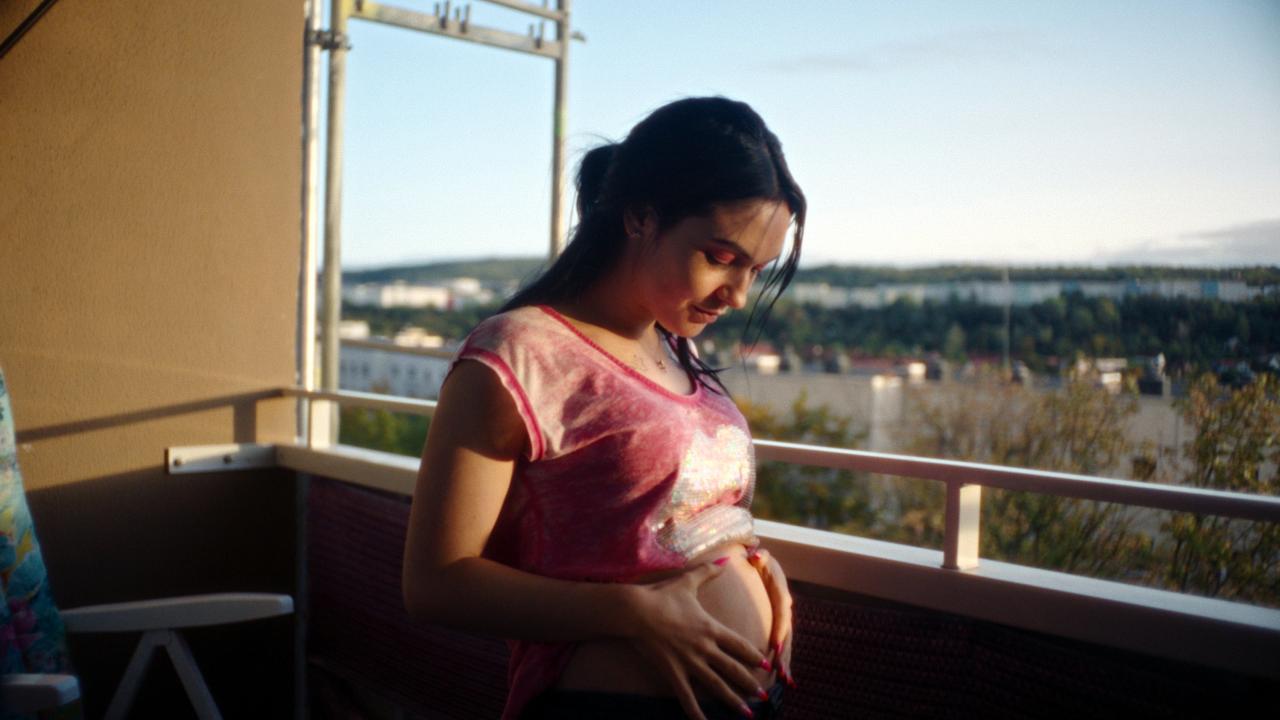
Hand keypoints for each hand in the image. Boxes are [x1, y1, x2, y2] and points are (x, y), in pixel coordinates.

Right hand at [625, 559, 770, 719]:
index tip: (766, 664)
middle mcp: (705, 648)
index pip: (739, 645)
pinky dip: (696, 713)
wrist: (637, 611)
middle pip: (733, 669)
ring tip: (747, 714)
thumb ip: (708, 572)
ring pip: (716, 686)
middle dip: (750, 684)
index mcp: (711, 628)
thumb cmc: (662, 595)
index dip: (754, 656)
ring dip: (733, 701)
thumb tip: (725, 559)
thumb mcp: (688, 581)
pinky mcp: (673, 672)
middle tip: (763, 696)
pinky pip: (687, 697)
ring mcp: (690, 662)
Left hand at [748, 547, 794, 687]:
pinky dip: (783, 661)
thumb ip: (759, 557)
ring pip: (786, 642)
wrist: (762, 562)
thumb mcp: (759, 556)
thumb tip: (757, 556)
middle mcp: (785, 607)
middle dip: (784, 654)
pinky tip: (784, 679)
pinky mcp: (779, 625)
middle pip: (786, 633)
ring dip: (786, 662)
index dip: (779, 630)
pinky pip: (782, 644)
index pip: (781, 613)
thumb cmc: (757, 560)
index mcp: (780, 592)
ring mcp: (783, 618)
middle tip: (780, 672)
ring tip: (785, 681)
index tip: (775, 647)